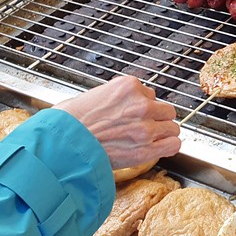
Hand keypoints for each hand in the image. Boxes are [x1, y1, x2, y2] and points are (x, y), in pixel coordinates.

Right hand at [54, 76, 180, 169]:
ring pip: (172, 128)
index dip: (142, 106)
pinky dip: (168, 147)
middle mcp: (141, 104)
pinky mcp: (147, 149)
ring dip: (163, 134)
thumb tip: (118, 103)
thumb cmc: (68, 122)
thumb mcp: (92, 95)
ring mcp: (146, 127)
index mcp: (128, 86)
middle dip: (156, 119)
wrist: (62, 145)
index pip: (150, 94)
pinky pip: (173, 145)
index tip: (134, 115)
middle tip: (144, 128)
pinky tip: (159, 148)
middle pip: (166, 110)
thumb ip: (114, 97)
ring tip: (148, 140)